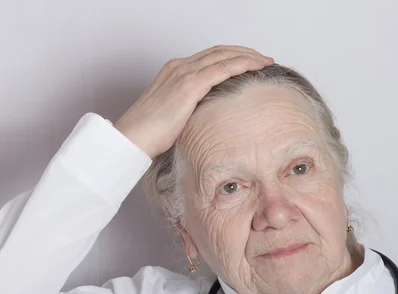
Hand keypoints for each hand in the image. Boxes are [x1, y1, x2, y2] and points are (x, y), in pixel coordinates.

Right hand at [114, 45, 273, 158]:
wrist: (132, 138)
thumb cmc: (147, 133)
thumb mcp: (171, 115)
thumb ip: (188, 109)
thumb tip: (205, 118)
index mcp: (173, 72)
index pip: (209, 57)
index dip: (231, 56)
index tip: (247, 62)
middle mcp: (179, 67)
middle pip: (219, 51)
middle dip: (243, 52)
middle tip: (262, 58)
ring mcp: (184, 74)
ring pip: (224, 56)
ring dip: (248, 56)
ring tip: (265, 61)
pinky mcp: (189, 85)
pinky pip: (223, 68)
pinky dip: (242, 64)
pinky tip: (255, 68)